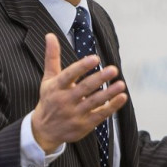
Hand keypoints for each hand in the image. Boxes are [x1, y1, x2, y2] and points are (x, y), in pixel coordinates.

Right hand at [31, 33, 127, 152]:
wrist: (44, 131)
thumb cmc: (49, 100)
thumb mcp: (48, 79)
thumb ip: (52, 57)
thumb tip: (50, 35)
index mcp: (56, 87)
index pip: (68, 75)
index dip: (81, 67)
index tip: (94, 58)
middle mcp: (65, 101)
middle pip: (84, 88)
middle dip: (99, 79)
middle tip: (113, 69)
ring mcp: (75, 114)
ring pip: (94, 102)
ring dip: (109, 93)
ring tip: (121, 84)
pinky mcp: (84, 124)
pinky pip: (100, 115)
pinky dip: (112, 107)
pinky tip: (122, 97)